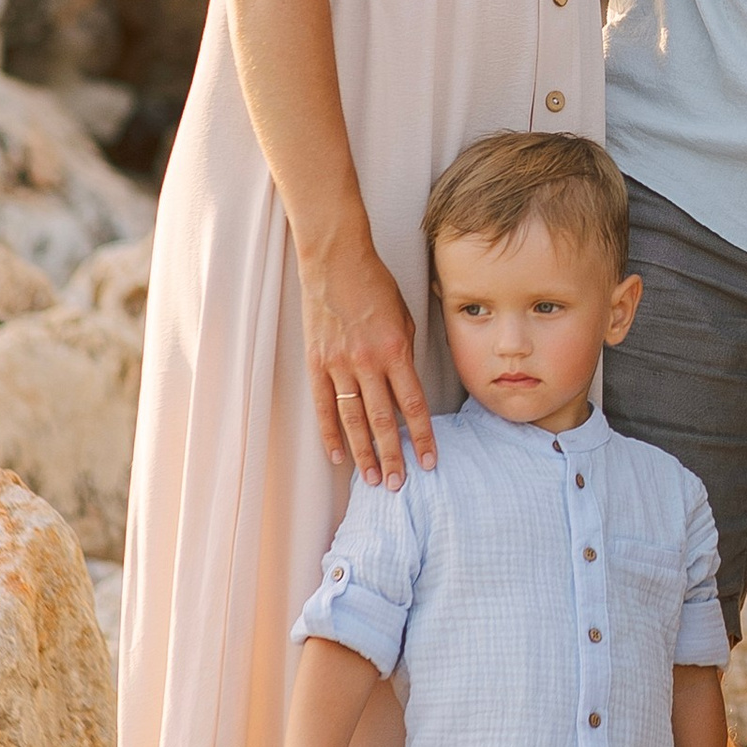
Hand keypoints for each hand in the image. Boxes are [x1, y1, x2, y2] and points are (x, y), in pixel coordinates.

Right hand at [305, 241, 434, 486]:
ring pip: (354, 420)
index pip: (414, 404)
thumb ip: (405, 355)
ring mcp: (338, 365)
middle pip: (384, 420)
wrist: (335, 261)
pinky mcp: (316, 363)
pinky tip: (339, 456)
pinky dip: (331, 434)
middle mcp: (367, 362)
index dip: (423, 436)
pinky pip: (324, 407)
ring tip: (372, 479)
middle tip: (400, 484)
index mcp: (395, 350)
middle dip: (394, 456)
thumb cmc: (375, 285)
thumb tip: (409, 388)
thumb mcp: (404, 317)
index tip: (430, 460)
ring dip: (364, 453)